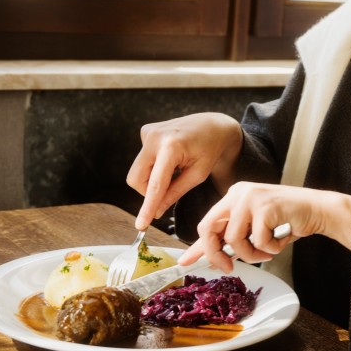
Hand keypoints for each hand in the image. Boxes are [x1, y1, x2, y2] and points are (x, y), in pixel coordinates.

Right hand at [126, 113, 242, 229]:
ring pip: (138, 171)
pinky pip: (142, 159)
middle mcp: (155, 136)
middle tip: (168, 192)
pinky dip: (154, 165)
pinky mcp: (146, 131)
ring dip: (152, 178)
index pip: (155, 184)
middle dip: (148, 192)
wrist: (213, 125)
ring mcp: (148, 131)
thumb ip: (175, 193)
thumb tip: (156, 212)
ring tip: (176, 169)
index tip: (141, 225)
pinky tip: (172, 157)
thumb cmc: (210, 149)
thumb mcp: (198, 174)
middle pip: (136, 179)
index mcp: (171, 146)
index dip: (147, 206)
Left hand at [179, 181, 350, 272]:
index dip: (196, 246)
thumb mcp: (255, 228)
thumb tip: (214, 257)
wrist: (318, 209)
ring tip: (268, 248)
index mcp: (234, 196)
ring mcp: (251, 198)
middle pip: (209, 228)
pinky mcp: (265, 207)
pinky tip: (282, 238)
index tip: (185, 261)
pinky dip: (271, 248)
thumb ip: (234, 238)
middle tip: (229, 268)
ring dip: (252, 253)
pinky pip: (258, 241)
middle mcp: (238, 193)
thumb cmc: (288, 220)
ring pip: (234, 240)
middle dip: (217, 254)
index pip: (207, 222)